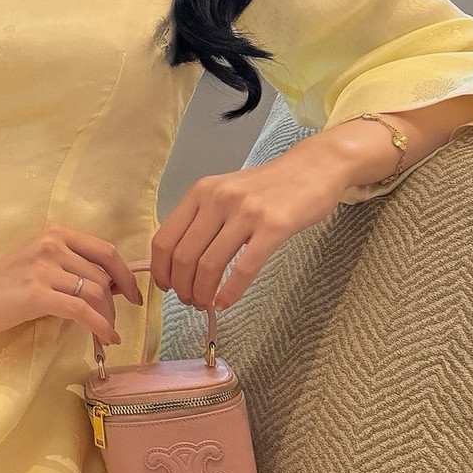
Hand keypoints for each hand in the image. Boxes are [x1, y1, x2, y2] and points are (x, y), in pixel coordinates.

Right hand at [0, 225, 143, 348]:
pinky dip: (100, 326)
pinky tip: (106, 338)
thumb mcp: (41, 263)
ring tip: (107, 333)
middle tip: (115, 323)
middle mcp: (53, 245)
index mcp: (56, 234)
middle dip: (115, 303)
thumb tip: (107, 288)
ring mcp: (44, 268)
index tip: (134, 295)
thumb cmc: (3, 281)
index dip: (125, 274)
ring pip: (95, 292)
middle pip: (103, 275)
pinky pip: (81, 311)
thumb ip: (70, 267)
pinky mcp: (37, 294)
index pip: (106, 251)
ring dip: (108, 317)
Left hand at [151, 141, 347, 311]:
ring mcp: (245, 212)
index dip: (160, 270)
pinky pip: (244, 268)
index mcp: (200, 192)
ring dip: (203, 293)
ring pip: (209, 265)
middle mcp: (218, 199)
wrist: (312, 167)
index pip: (164, 238)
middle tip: (191, 301)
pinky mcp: (273, 226)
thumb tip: (178, 260)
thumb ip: (202, 218)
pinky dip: (230, 292)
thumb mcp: (225, 192)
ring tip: (207, 305)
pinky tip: (226, 302)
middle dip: (182, 287)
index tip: (166, 287)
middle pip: (183, 256)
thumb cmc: (268, 186)